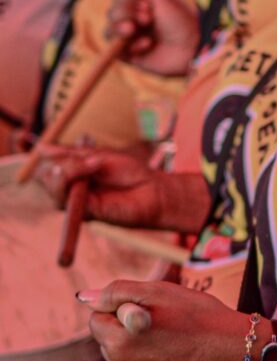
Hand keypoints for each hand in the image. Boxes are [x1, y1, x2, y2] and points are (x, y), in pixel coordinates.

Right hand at [36, 143, 165, 227]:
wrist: (151, 190)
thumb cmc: (130, 171)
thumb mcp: (100, 157)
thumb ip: (72, 156)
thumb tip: (41, 149)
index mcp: (75, 172)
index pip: (50, 163)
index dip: (50, 155)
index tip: (51, 146)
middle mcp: (73, 188)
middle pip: (47, 177)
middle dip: (61, 165)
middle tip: (87, 160)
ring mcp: (77, 201)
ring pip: (53, 190)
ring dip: (66, 176)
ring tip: (91, 168)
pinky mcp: (83, 214)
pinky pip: (64, 203)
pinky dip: (69, 189)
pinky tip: (80, 183)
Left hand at [82, 280, 253, 360]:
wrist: (237, 352)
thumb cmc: (202, 316)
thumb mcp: (162, 291)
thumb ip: (118, 291)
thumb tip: (85, 297)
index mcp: (119, 340)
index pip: (98, 317)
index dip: (123, 308)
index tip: (150, 310)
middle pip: (108, 341)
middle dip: (127, 331)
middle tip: (164, 325)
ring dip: (138, 351)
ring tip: (172, 343)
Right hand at [106, 0, 196, 76]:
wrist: (194, 46)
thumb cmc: (181, 21)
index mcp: (141, 7)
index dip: (127, 0)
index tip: (148, 5)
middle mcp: (134, 22)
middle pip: (111, 13)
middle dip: (126, 13)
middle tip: (148, 18)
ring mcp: (132, 40)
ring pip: (108, 31)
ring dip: (121, 27)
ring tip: (134, 29)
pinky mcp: (132, 57)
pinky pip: (116, 50)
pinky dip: (131, 44)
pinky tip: (148, 44)